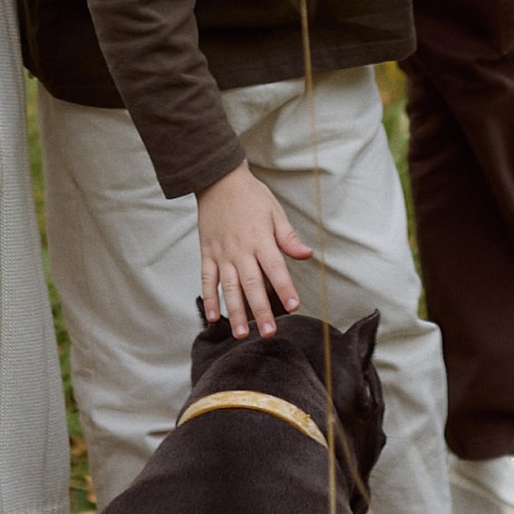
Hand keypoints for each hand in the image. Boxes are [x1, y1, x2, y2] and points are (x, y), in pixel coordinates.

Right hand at [196, 161, 315, 337]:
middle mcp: (240, 250)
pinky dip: (208, 298)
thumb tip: (307, 254)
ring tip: (240, 334)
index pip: (275, 268)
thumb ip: (288, 237)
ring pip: (228, 288)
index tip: (294, 306)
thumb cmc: (250, 196)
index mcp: (260, 240)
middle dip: (260, 311)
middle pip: (252, 284)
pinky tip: (212, 317)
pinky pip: (207, 279)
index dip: (285, 288)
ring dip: (234, 312)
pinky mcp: (207, 253)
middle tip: (268, 332)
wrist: (218, 180)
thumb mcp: (275, 212)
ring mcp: (221, 253)